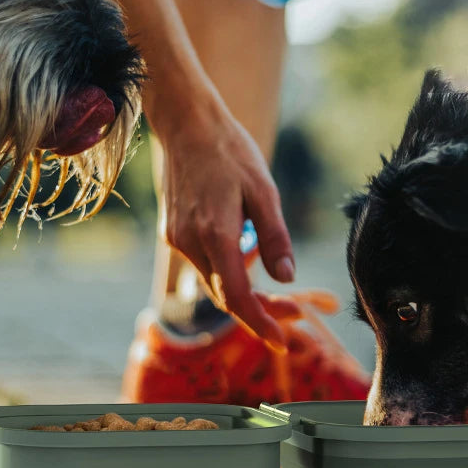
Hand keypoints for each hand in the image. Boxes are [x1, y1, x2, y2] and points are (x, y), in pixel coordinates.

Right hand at [155, 100, 294, 352]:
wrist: (186, 124)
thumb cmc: (231, 152)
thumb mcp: (264, 190)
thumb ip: (275, 237)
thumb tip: (287, 278)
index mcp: (216, 233)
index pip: (237, 296)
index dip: (260, 323)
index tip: (282, 343)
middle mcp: (190, 242)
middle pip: (225, 295)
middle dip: (259, 311)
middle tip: (294, 313)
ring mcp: (177, 237)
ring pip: (213, 281)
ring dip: (243, 292)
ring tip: (279, 292)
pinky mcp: (172, 231)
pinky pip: (203, 262)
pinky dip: (226, 271)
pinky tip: (247, 257)